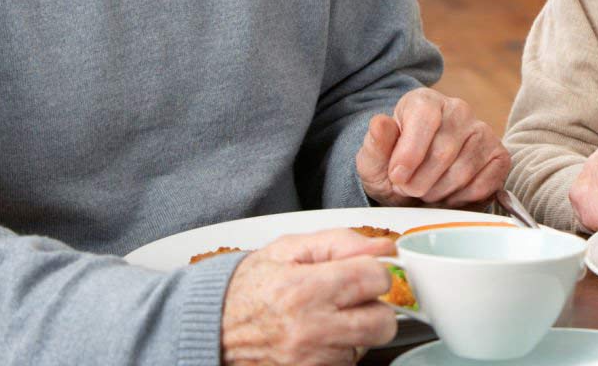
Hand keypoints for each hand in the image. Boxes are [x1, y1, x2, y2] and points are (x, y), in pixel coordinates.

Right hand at [221, 228, 396, 364]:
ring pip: (367, 345)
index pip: (375, 278)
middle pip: (383, 322)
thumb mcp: (288, 249)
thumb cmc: (248, 288)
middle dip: (375, 306)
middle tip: (354, 298)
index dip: (373, 271)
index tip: (362, 271)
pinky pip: (347, 363)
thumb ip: (339, 243)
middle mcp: (310, 331)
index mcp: (304, 290)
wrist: (213, 330)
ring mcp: (311, 361)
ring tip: (326, 317)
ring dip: (356, 330)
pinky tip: (319, 337)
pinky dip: (340, 350)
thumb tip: (383, 248)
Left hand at [356, 87, 510, 206]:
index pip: (424, 120)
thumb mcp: (374, 160)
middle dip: (420, 182)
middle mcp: (458, 110)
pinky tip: (448, 195)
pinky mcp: (499, 156)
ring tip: (426, 191)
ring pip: (463, 172)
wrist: (416, 181)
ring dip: (438, 193)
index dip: (410, 154)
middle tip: (408, 189)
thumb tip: (380, 123)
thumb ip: (375, 144)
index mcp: (425, 101)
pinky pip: (483, 186)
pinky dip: (461, 200)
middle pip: (443, 152)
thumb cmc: (395, 167)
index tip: (397, 177)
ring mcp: (482, 132)